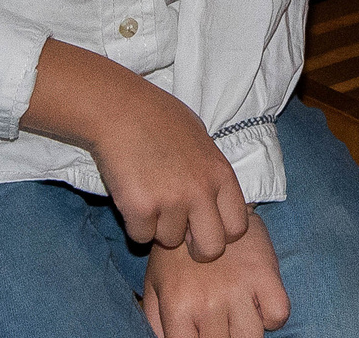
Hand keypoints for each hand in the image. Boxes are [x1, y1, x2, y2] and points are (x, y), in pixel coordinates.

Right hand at [24, 40, 249, 259]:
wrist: (120, 110)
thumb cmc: (161, 119)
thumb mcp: (202, 141)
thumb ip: (211, 176)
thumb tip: (217, 205)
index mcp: (220, 174)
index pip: (238, 227)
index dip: (221, 231)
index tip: (205, 225)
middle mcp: (201, 191)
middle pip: (210, 249)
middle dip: (194, 247)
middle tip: (179, 230)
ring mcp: (171, 201)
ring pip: (169, 241)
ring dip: (158, 227)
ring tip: (150, 195)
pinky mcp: (140, 208)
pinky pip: (140, 236)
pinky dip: (134, 224)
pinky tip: (132, 196)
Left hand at [142, 210, 288, 337]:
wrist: (204, 202)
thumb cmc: (177, 253)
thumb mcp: (155, 285)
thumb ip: (157, 322)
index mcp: (179, 306)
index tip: (200, 334)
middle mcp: (209, 302)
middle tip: (219, 326)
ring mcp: (239, 288)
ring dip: (245, 333)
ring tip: (237, 320)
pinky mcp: (265, 273)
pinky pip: (279, 314)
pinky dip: (272, 316)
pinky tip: (258, 305)